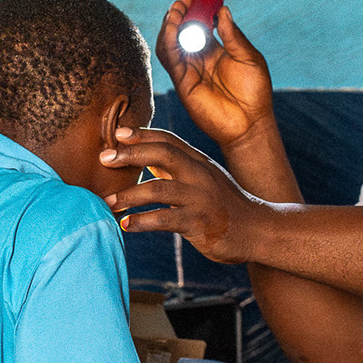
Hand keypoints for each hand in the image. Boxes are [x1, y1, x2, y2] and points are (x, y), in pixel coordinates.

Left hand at [101, 127, 269, 264]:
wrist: (259, 230)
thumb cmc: (225, 205)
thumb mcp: (204, 178)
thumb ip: (177, 167)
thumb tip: (144, 158)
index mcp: (199, 161)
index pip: (168, 140)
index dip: (142, 134)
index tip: (117, 133)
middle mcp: (200, 174)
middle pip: (163, 155)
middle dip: (131, 154)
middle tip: (104, 160)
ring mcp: (200, 197)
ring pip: (159, 189)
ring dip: (130, 195)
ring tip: (108, 203)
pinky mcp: (200, 222)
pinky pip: (166, 219)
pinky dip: (143, 221)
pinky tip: (126, 225)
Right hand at [154, 0, 275, 148]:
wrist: (250, 122)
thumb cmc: (254, 92)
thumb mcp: (248, 57)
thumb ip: (233, 35)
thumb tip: (223, 11)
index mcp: (214, 52)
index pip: (199, 26)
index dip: (195, 10)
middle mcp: (198, 60)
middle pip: (182, 33)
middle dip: (180, 15)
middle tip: (183, 0)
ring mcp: (189, 72)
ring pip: (170, 44)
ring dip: (171, 26)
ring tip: (177, 10)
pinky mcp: (183, 84)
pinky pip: (170, 60)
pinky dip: (169, 42)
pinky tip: (174, 28)